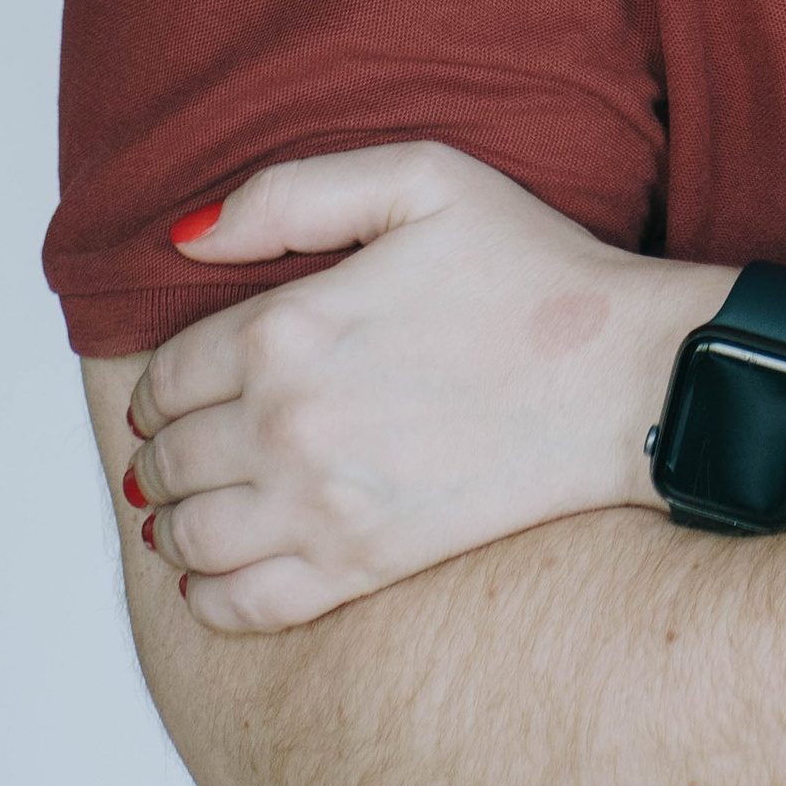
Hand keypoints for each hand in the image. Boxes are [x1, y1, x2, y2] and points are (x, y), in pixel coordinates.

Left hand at [122, 147, 725, 631]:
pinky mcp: (361, 567)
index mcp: (290, 327)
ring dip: (174, 520)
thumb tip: (183, 236)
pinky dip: (208, 594)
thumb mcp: (423, 179)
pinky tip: (220, 568)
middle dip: (162, 448)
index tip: (184, 383)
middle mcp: (288, 424)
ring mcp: (321, 506)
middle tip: (186, 441)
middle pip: (167, 458)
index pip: (166, 374)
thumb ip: (293, 192)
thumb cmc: (532, 268)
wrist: (624, 376)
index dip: (162, 380)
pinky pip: (240, 606)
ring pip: (187, 535)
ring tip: (196, 502)